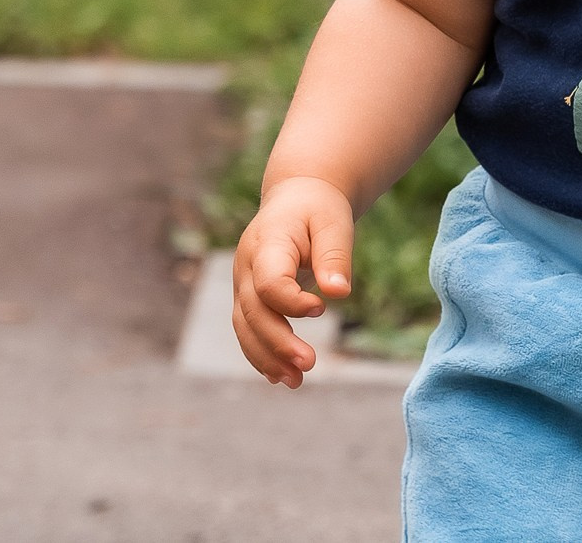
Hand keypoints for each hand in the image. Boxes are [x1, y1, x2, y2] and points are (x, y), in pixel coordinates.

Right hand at [232, 174, 353, 387]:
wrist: (296, 199)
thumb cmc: (318, 209)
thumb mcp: (333, 222)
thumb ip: (334, 256)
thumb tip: (339, 293)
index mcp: (266, 243)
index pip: (268, 283)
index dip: (291, 302)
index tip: (321, 309)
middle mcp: (245, 265)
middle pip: (252, 311)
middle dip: (277, 343)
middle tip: (310, 364)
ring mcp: (242, 283)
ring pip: (244, 327)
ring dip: (266, 358)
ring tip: (295, 382)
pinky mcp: (248, 297)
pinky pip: (247, 330)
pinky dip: (261, 355)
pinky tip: (281, 377)